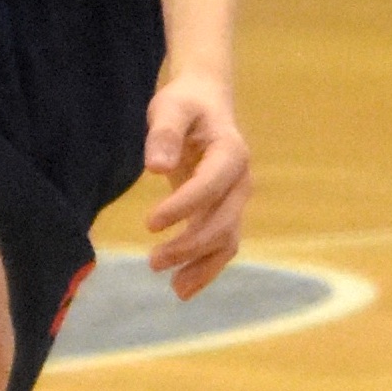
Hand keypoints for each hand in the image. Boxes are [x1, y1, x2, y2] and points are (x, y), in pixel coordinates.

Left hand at [142, 72, 250, 299]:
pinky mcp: (226, 212)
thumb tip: (157, 168)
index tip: (150, 223)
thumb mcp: (171, 107)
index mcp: (231, 152)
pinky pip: (223, 246)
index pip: (210, 186)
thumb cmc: (185, 104)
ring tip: (173, 288)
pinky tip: (182, 288)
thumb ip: (164, 134)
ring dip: (201, 265)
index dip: (184, 207)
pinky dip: (206, 269)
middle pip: (222, 221)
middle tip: (153, 261)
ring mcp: (237, 200)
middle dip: (190, 245)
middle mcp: (241, 180)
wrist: (206, 103)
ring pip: (226, 240)